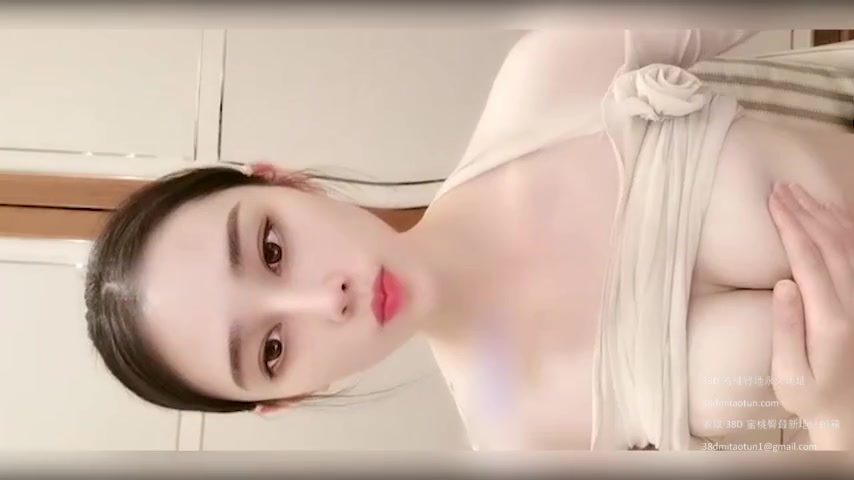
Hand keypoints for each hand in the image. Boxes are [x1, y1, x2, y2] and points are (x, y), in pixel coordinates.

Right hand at [768, 183, 853, 448]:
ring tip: (799, 192)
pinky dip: (845, 227)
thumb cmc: (810, 395)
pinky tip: (830, 211)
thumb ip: (786, 329)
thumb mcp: (789, 374)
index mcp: (830, 320)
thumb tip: (782, 283)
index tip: (771, 202)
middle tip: (779, 188)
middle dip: (803, 212)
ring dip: (823, 213)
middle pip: (829, 244)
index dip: (789, 226)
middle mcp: (853, 304)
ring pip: (848, 244)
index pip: (807, 259)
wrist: (850, 412)